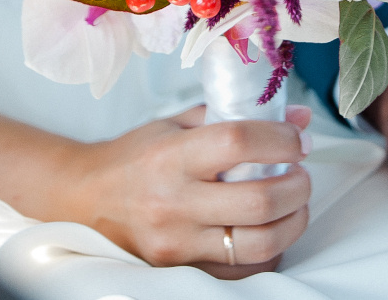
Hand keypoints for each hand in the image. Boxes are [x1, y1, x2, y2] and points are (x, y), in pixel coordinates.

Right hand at [69, 104, 312, 278]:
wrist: (86, 199)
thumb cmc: (136, 156)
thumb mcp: (179, 124)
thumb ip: (238, 117)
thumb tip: (299, 119)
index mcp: (172, 156)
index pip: (239, 142)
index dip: (281, 139)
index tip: (297, 139)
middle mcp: (174, 202)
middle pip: (258, 201)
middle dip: (297, 185)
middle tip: (300, 173)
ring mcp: (178, 242)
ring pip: (259, 244)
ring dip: (293, 221)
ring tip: (294, 203)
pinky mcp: (182, 270)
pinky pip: (244, 270)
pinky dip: (270, 250)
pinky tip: (270, 229)